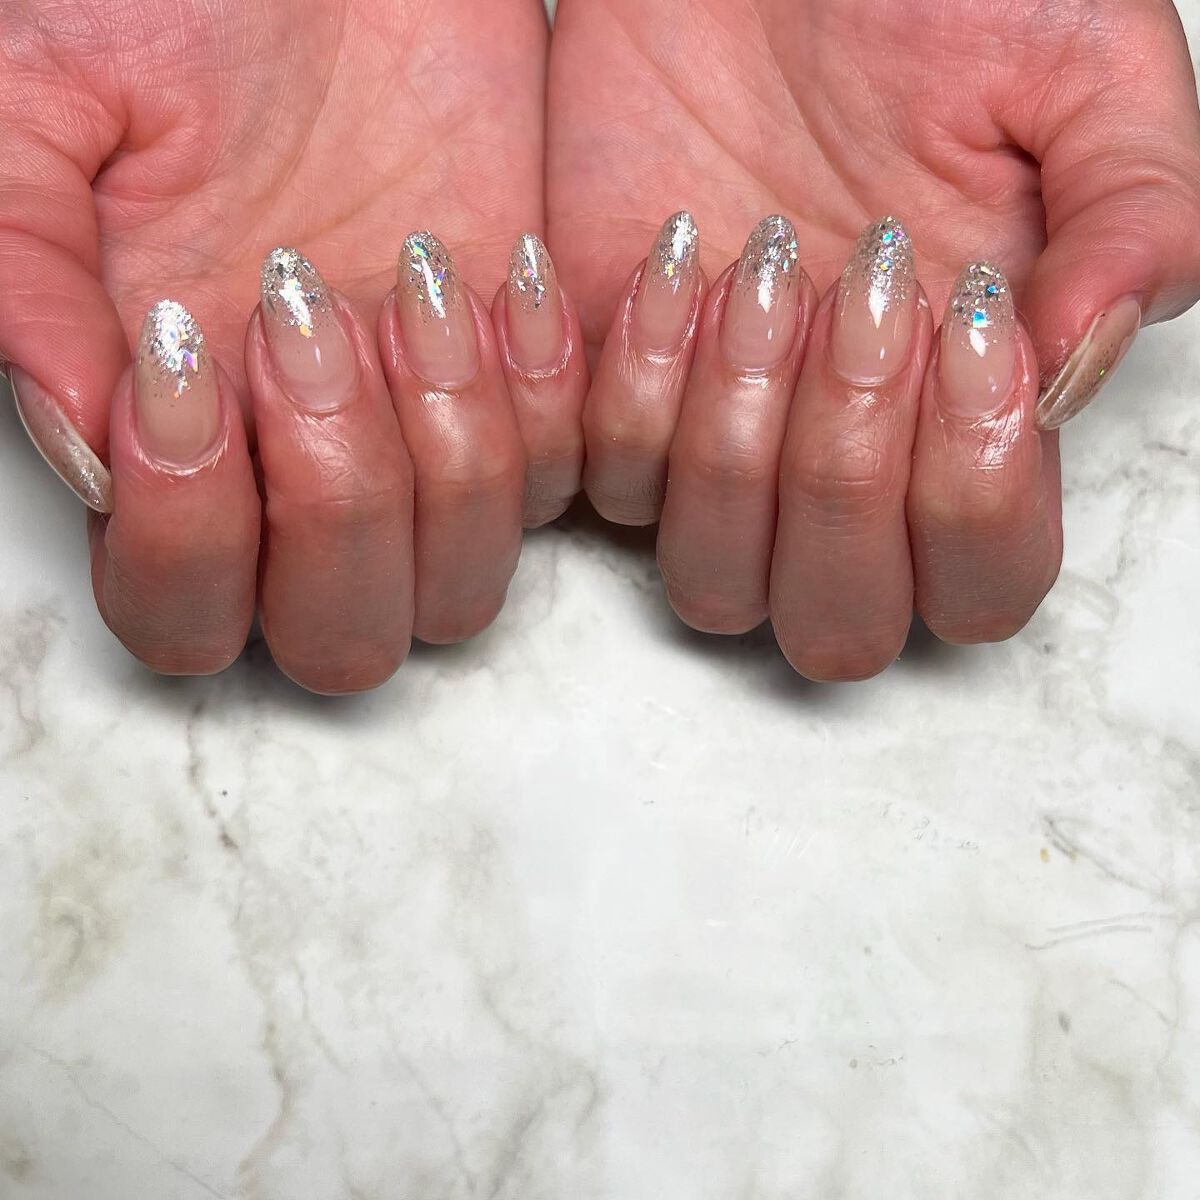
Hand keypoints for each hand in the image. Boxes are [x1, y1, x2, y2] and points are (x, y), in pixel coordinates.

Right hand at [1, 0, 585, 689]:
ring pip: (464, 583)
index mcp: (177, 436)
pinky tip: (498, 265)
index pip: (184, 611)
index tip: (186, 363)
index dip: (189, 538)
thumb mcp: (45, 102)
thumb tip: (84, 452)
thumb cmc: (180, 1)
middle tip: (304, 326)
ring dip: (449, 456)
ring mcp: (422, 435)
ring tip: (411, 277)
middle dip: (336, 513)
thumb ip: (27, 280)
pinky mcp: (526, 383)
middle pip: (343, 640)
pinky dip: (545, 389)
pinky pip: (566, 474)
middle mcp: (302, 466)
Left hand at [547, 0, 1199, 676]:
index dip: (973, 502)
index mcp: (969, 420)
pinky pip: (605, 481)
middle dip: (843, 485)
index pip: (979, 584)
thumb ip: (1136, 220)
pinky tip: (672, 245)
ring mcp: (721, 442)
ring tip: (757, 265)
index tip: (967, 328)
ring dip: (732, 444)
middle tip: (857, 300)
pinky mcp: (617, 396)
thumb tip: (1080, 366)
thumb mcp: (1084, 70)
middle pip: (836, 623)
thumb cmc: (925, 0)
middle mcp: (843, 461)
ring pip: (710, 579)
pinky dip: (633, 379)